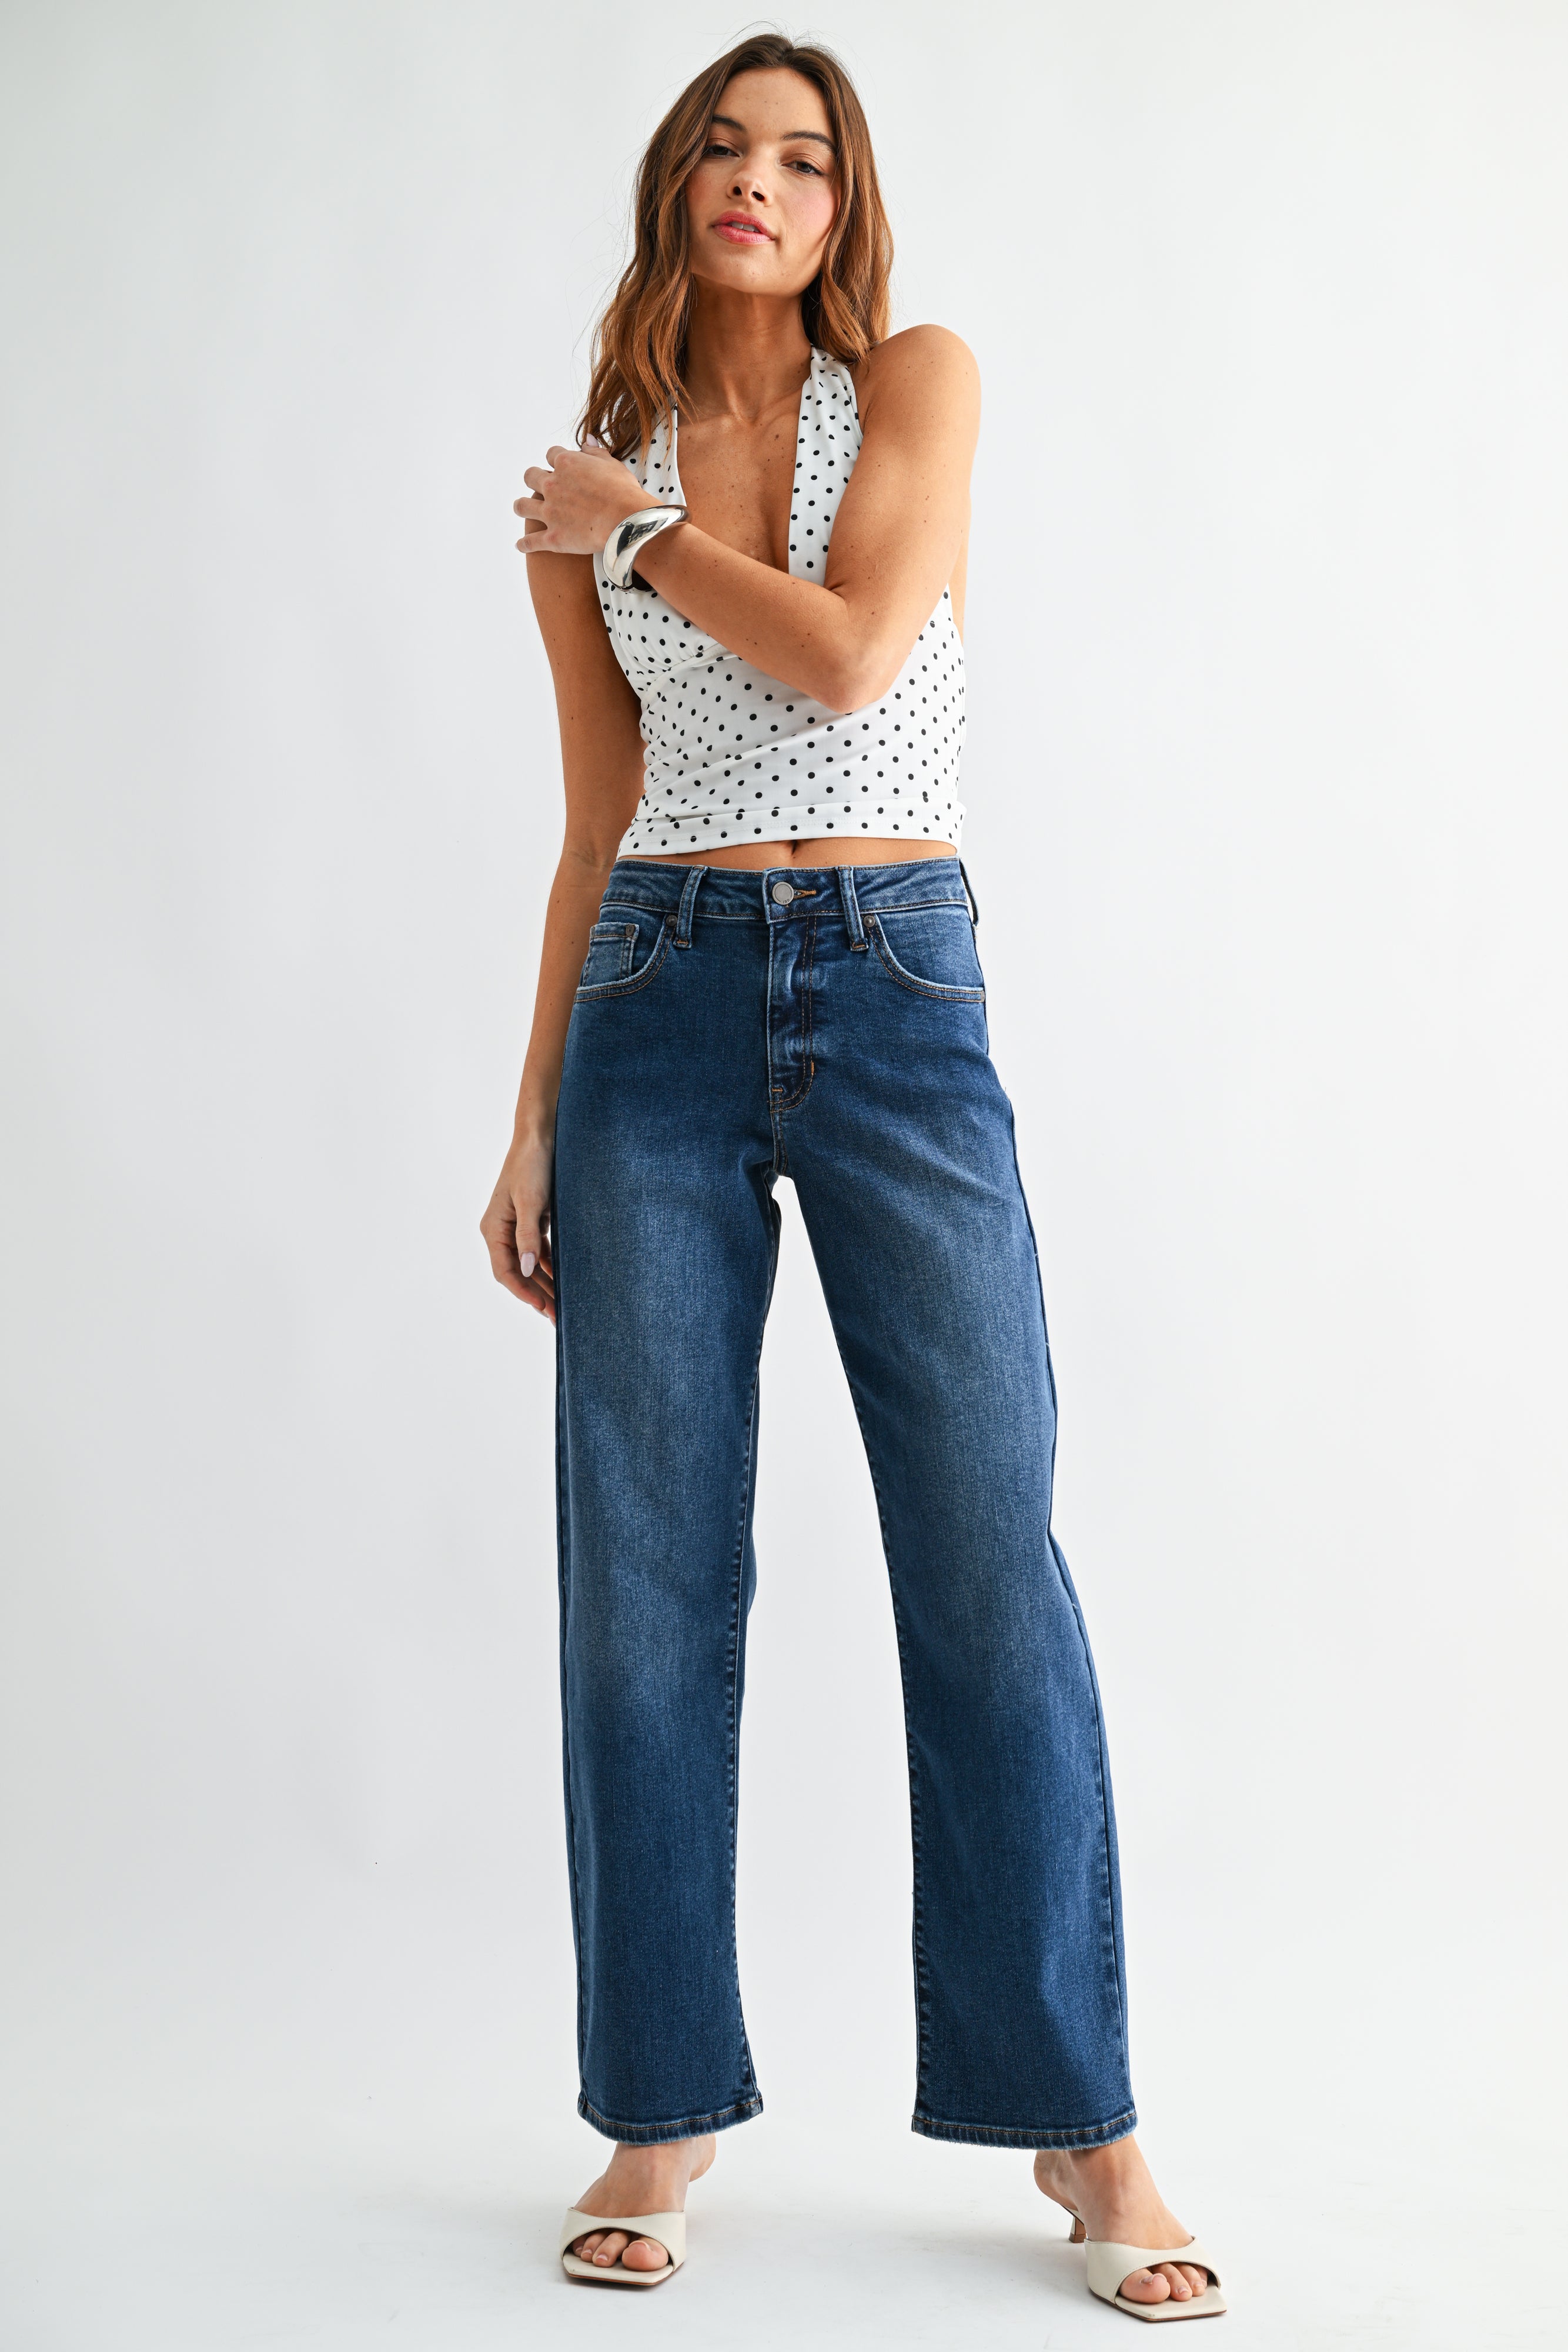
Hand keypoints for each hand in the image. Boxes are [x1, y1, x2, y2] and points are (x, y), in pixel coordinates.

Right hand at [481, 1128, 555, 1323]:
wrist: (541, 1136)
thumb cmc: (532, 1165)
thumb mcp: (531, 1201)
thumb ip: (529, 1237)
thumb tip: (525, 1269)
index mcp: (494, 1228)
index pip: (504, 1271)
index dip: (523, 1291)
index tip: (542, 1307)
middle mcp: (501, 1231)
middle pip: (517, 1273)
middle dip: (536, 1295)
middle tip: (558, 1317)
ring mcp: (516, 1227)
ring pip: (529, 1264)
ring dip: (545, 1283)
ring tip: (563, 1305)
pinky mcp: (532, 1220)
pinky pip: (538, 1251)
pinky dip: (550, 1266)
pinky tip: (563, 1279)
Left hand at [514, 444, 652, 558]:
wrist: (626, 520)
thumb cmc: (623, 491)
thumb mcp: (612, 464)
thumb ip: (596, 451)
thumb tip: (587, 440)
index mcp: (566, 464)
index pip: (552, 454)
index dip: (556, 459)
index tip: (560, 464)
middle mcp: (552, 486)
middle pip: (531, 476)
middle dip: (533, 478)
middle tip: (537, 483)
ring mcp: (550, 512)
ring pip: (523, 506)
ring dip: (521, 506)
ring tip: (521, 507)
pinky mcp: (553, 537)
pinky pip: (532, 541)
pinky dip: (525, 544)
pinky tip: (521, 545)